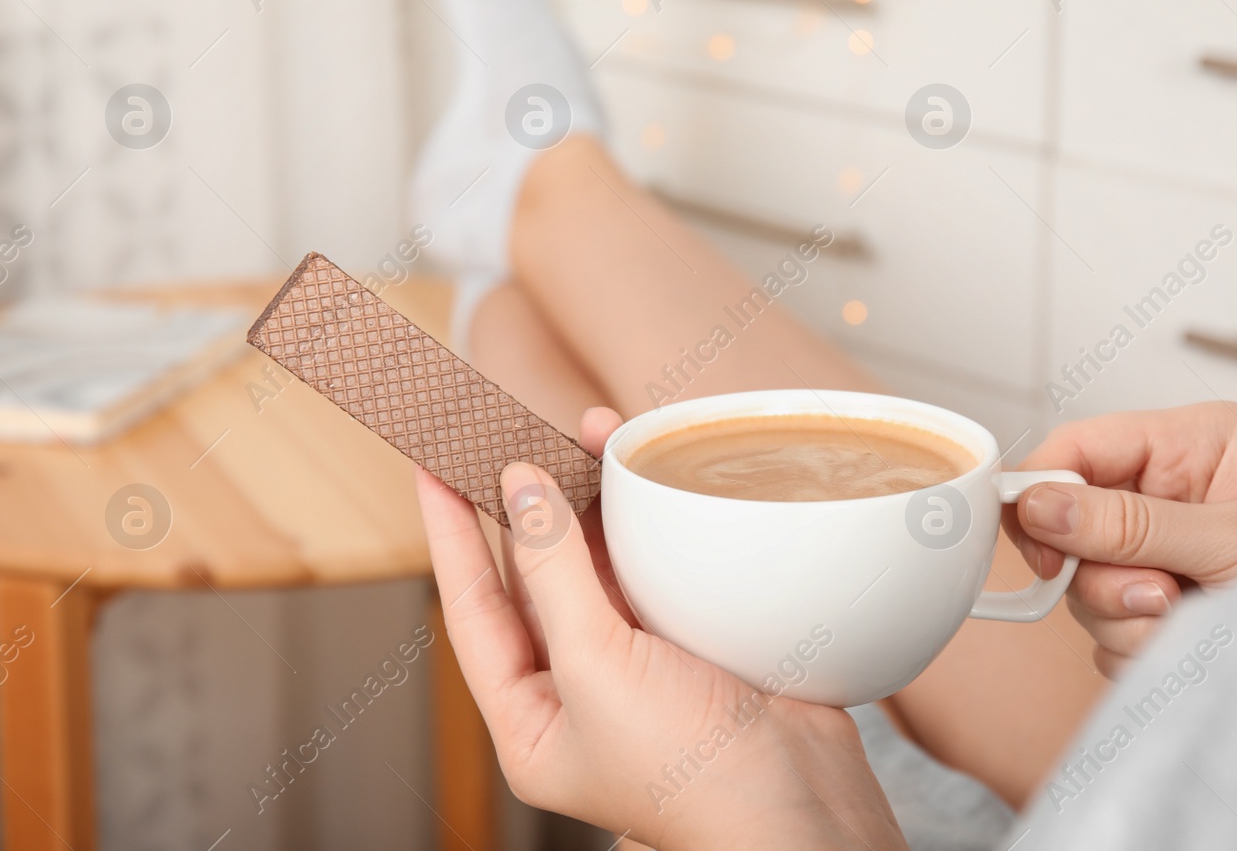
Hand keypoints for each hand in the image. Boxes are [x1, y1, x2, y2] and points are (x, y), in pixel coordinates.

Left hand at [415, 407, 905, 850]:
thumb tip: (519, 488)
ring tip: (585, 432)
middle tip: (510, 432)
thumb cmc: (692, 771)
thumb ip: (553, 572)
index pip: (472, 611)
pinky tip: (642, 477)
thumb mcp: (596, 667)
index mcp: (532, 722)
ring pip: (598, 564)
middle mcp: (578, 691)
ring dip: (590, 500)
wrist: (805, 803)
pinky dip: (646, 520)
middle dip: (525, 506)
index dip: (449, 536)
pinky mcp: (695, 642)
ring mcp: (639, 666)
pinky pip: (655, 565)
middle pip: (534, 580)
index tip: (431, 465)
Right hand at [1002, 401, 1236, 677]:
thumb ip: (1134, 524)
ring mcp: (1170, 553)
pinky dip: (1145, 649)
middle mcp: (1172, 493)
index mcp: (1190, 444)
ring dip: (1129, 618)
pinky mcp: (1171, 608)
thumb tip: (1041, 504)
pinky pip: (1116, 633)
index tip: (1036, 546)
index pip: (1080, 448)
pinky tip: (1198, 642)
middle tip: (1159, 596)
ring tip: (1195, 619)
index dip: (1042, 492)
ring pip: (1091, 588)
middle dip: (1106, 574)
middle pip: (1074, 528)